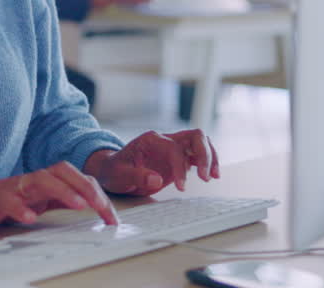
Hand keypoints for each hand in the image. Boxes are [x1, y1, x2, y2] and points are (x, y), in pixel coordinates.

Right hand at [0, 161, 116, 231]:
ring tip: (78, 205)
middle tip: (102, 206)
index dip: (98, 194)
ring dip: (62, 191)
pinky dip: (21, 208)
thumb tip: (93, 203)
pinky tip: (30, 218)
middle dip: (85, 187)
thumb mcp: (40, 201)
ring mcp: (15, 188)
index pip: (77, 179)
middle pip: (63, 171)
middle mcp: (33, 179)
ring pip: (40, 181)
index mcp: (46, 180)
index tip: (113, 218)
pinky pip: (10, 201)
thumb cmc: (5, 201)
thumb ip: (62, 198)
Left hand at [84, 129, 219, 194]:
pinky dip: (208, 162)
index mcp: (151, 140)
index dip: (180, 168)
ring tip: (212, 177)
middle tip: (206, 177)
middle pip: (194, 136)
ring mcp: (173, 148)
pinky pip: (199, 154)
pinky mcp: (179, 158)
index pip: (174, 148)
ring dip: (210, 157)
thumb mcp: (118, 175)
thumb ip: (136, 176)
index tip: (181, 188)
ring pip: (200, 142)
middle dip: (204, 154)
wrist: (111, 171)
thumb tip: (156, 180)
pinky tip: (212, 176)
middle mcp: (165, 140)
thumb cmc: (113, 171)